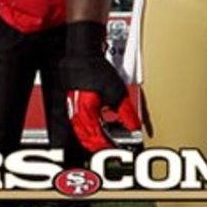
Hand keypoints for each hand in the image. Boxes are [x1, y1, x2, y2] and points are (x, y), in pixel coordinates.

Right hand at [61, 23, 140, 152]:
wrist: (82, 55)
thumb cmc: (94, 70)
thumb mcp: (117, 93)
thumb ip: (126, 113)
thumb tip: (134, 126)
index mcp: (85, 118)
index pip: (97, 142)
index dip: (109, 149)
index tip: (120, 151)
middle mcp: (76, 118)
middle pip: (87, 142)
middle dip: (101, 148)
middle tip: (114, 149)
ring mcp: (73, 112)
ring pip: (83, 134)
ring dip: (96, 140)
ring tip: (108, 140)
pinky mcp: (74, 105)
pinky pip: (82, 124)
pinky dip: (92, 129)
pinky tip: (100, 125)